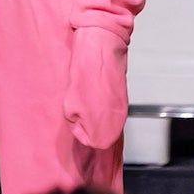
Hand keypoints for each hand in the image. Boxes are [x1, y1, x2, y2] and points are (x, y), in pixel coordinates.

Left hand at [63, 27, 128, 149]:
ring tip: (87, 96)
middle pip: (101, 133)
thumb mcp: (70, 107)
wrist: (99, 50)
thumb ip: (76, 123)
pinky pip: (111, 109)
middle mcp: (118, 123)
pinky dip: (102, 103)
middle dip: (88, 123)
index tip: (75, 115)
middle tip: (80, 106)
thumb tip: (80, 124)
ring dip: (95, 113)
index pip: (91, 142)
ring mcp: (122, 110)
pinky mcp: (123, 98)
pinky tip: (95, 91)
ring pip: (106, 120)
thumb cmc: (84, 77)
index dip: (79, 130)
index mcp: (104, 130)